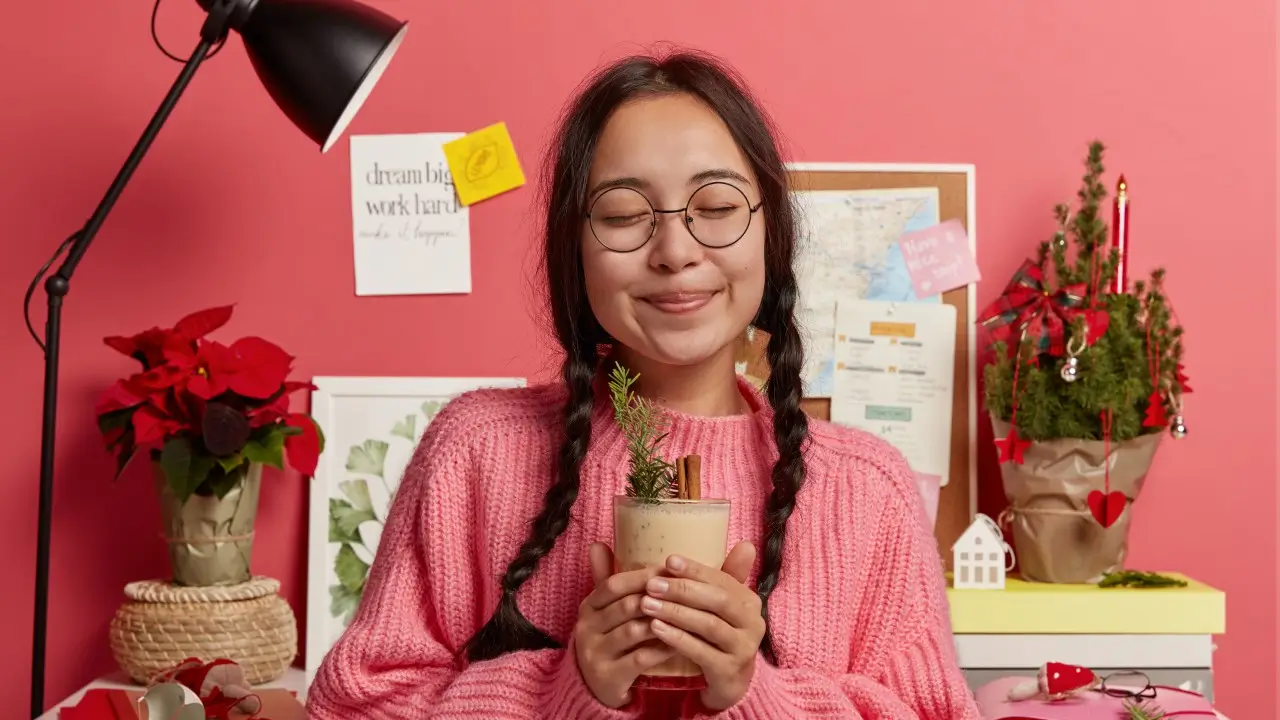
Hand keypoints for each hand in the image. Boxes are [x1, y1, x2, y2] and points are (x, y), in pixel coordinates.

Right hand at [573, 542, 678, 707]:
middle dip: (658, 598)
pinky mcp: (608, 676)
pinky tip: (681, 643)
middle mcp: (587, 627)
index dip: (643, 576)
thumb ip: (608, 579)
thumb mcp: (605, 610)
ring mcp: (595, 653)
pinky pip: (640, 658)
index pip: (614, 584)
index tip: (670, 571)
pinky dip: (662, 648)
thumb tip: (598, 542)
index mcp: (588, 606)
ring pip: (634, 631)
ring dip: (664, 622)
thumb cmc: (609, 639)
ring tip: (689, 616)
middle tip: (687, 593)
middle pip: (626, 606)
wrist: (594, 686)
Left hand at [641, 542, 764, 709]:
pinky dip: (677, 639)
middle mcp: (752, 623)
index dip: (696, 569)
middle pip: (717, 600)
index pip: (722, 579)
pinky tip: (656, 629)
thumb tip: (744, 544)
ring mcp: (743, 648)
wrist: (729, 682)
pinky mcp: (729, 671)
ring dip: (675, 613)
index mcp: (749, 601)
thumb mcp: (719, 607)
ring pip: (708, 625)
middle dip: (682, 590)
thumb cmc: (717, 636)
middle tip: (652, 584)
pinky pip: (701, 652)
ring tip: (647, 604)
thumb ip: (720, 578)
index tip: (668, 561)